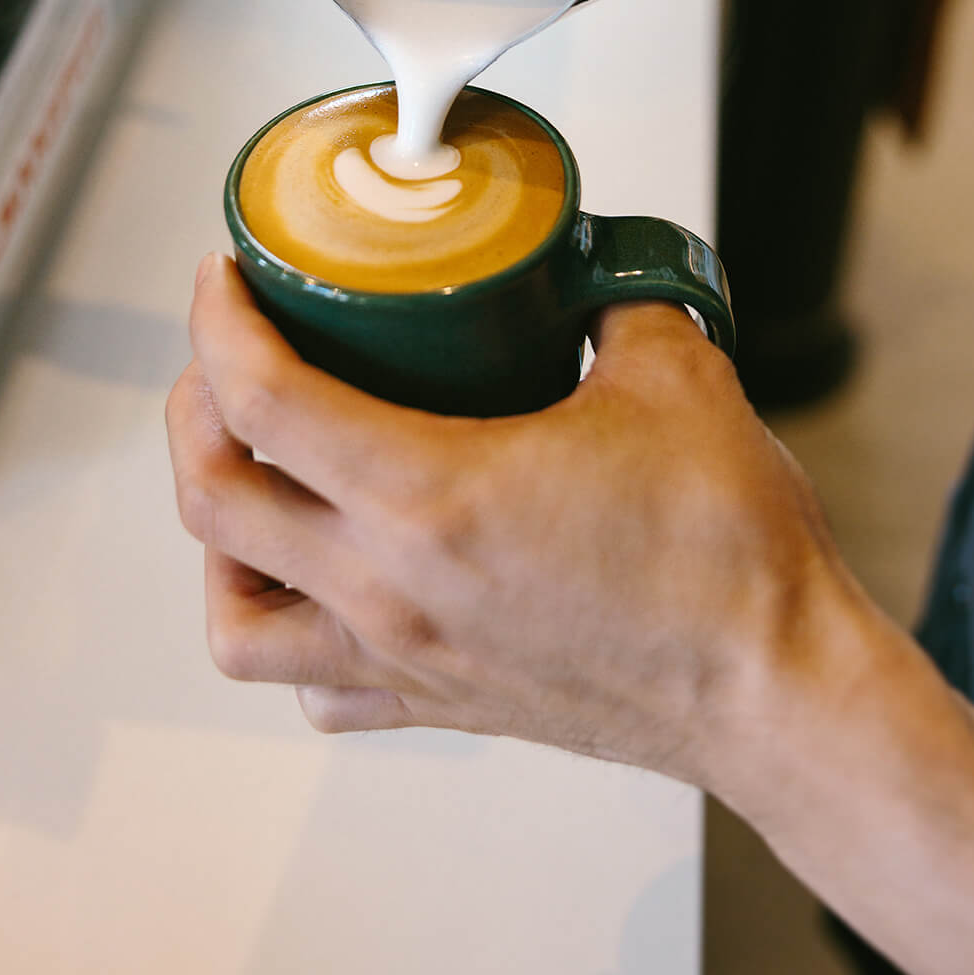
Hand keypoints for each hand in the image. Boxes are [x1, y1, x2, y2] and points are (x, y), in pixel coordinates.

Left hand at [165, 254, 854, 792]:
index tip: (223, 274)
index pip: (262, 399)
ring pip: (234, 617)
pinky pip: (312, 686)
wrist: (779, 693)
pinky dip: (289, 629)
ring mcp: (405, 657)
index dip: (220, 321)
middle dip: (194, 407)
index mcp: (431, 496)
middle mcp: (391, 589)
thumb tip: (579, 271)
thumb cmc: (732, 556)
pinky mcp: (437, 702)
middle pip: (212, 498)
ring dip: (217, 536)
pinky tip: (325, 579)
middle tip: (229, 353)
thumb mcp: (676, 375)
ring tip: (256, 475)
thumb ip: (615, 298)